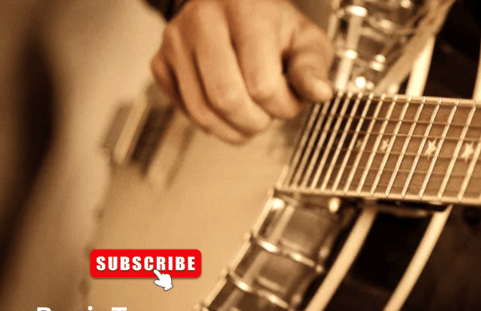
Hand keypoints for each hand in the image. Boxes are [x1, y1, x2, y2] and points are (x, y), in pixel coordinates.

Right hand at [151, 0, 333, 142]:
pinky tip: (227, 110)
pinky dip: (211, 123)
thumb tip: (320, 93)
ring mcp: (177, 41)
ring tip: (250, 117)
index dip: (282, 106)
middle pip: (226, 99)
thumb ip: (313, 68)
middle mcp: (204, 20)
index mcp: (246, 10)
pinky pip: (185, 111)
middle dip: (255, 122)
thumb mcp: (306, 40)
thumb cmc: (273, 26)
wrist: (233, 8)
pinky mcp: (161, 61)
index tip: (289, 100)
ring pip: (202, 111)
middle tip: (267, 114)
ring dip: (233, 129)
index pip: (261, 83)